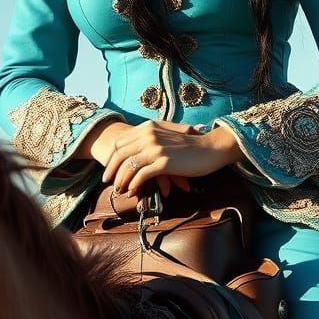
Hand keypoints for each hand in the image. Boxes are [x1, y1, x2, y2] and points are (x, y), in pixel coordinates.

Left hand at [100, 119, 241, 197]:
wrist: (210, 148)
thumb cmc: (189, 145)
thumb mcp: (166, 136)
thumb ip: (151, 139)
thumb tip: (135, 154)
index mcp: (148, 127)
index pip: (120, 142)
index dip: (112, 157)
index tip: (109, 170)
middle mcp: (149, 135)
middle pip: (120, 154)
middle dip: (112, 170)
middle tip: (108, 182)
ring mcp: (156, 148)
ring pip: (128, 166)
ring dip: (121, 180)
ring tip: (120, 190)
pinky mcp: (163, 162)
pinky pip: (141, 175)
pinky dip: (134, 184)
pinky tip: (133, 191)